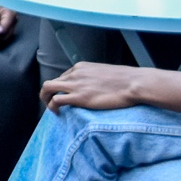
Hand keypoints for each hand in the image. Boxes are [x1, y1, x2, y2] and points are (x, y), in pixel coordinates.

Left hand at [40, 61, 156, 111]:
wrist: (134, 83)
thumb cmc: (127, 80)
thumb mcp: (107, 73)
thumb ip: (98, 78)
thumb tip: (100, 86)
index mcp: (82, 67)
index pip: (63, 76)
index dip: (62, 88)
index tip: (65, 96)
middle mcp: (75, 74)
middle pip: (53, 82)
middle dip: (49, 94)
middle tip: (52, 104)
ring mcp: (76, 85)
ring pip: (48, 88)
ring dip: (45, 99)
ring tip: (51, 109)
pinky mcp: (79, 97)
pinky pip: (56, 101)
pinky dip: (52, 107)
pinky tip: (58, 114)